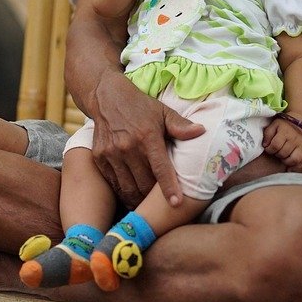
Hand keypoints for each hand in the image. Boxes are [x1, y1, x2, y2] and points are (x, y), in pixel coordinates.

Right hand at [90, 70, 203, 206]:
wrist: (106, 97)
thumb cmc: (139, 106)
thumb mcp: (162, 112)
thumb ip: (180, 126)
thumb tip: (201, 131)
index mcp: (147, 136)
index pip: (160, 168)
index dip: (169, 187)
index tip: (176, 203)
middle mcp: (127, 147)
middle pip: (144, 183)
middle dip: (154, 196)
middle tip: (163, 203)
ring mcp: (111, 153)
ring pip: (127, 187)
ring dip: (139, 198)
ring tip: (147, 204)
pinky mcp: (99, 158)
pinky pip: (113, 182)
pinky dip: (123, 191)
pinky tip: (131, 193)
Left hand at [263, 117, 301, 169]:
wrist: (301, 121)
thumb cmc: (284, 125)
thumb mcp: (273, 125)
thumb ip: (267, 134)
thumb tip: (265, 145)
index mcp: (285, 132)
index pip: (275, 145)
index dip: (269, 149)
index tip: (268, 148)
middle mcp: (295, 139)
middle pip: (283, 153)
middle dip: (277, 154)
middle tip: (276, 151)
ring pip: (294, 159)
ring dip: (286, 162)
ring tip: (283, 158)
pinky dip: (295, 166)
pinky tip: (289, 167)